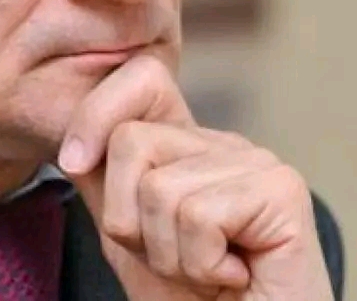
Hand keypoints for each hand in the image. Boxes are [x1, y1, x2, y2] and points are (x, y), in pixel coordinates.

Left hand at [57, 55, 333, 300]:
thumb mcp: (131, 237)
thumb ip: (106, 183)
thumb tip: (75, 141)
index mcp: (189, 146)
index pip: (142, 78)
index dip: (95, 112)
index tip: (74, 162)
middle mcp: (225, 144)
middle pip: (130, 140)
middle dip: (131, 220)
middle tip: (175, 257)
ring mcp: (257, 163)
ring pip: (159, 188)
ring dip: (170, 255)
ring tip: (208, 273)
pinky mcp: (282, 191)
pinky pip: (198, 216)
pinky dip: (203, 265)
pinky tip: (234, 277)